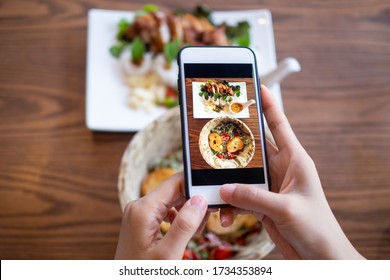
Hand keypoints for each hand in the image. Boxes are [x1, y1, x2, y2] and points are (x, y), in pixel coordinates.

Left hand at [115, 173, 207, 258]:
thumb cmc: (143, 275)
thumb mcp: (168, 254)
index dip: (195, 186)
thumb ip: (184, 225)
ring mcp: (139, 214)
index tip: (212, 198)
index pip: (175, 182)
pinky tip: (186, 230)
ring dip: (188, 210)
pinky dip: (179, 217)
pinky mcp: (142, 221)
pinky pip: (165, 211)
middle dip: (193, 200)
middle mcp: (139, 206)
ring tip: (198, 228)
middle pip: (174, 190)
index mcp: (143, 209)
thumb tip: (200, 199)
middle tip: (208, 218)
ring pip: (171, 200)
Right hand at [220, 85, 363, 259]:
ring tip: (214, 183)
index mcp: (295, 160)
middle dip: (235, 142)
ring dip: (228, 180)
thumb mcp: (285, 209)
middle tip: (216, 133)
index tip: (256, 87)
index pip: (279, 125)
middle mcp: (281, 169)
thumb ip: (254, 197)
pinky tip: (225, 213)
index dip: (268, 105)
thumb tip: (224, 189)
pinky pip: (240, 196)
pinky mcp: (262, 202)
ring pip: (242, 174)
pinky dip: (230, 204)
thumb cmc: (317, 228)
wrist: (320, 256)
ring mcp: (270, 186)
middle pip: (253, 148)